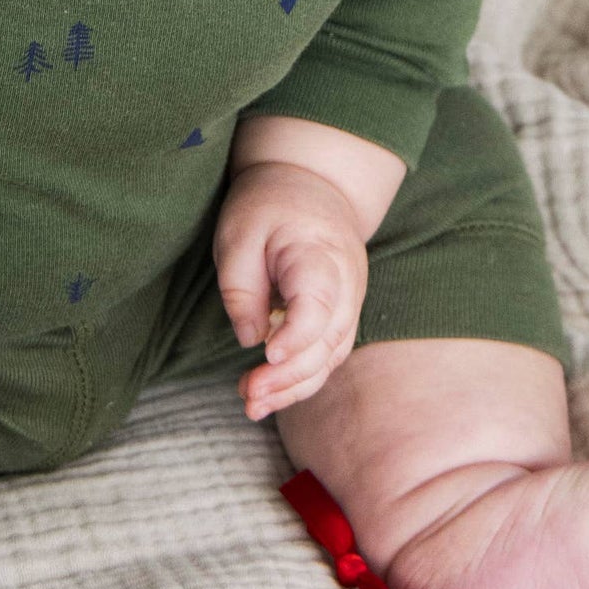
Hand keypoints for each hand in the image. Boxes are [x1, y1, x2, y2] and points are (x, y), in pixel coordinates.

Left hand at [213, 158, 369, 421]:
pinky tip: (270, 394)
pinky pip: (328, 354)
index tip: (267, 356)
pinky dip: (302, 378)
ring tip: (252, 405)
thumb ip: (241, 288)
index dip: (297, 337)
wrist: (312, 183)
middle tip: (247, 395)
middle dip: (289, 376)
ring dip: (295, 387)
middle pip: (329, 341)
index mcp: (320, 254)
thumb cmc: (270, 207)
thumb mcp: (238, 235)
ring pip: (331, 355)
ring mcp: (349, 301)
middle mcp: (346, 283)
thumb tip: (250, 340)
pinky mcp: (340, 315)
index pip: (319, 304)